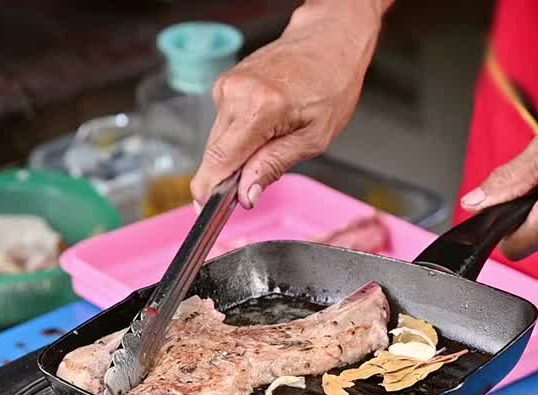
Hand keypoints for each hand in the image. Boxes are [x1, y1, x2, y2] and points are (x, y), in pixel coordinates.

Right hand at [190, 3, 384, 208]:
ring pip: (219, 139)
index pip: (219, 159)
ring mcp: (228, 85)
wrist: (328, 41)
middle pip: (216, 153)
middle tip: (260, 176)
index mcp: (261, 107)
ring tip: (273, 136)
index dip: (209, 190)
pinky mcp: (226, 83)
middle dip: (232, 173)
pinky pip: (224, 123)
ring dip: (238, 151)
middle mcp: (237, 93)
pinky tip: (265, 122)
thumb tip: (246, 193)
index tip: (206, 210)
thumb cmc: (331, 84)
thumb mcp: (314, 137)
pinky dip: (240, 133)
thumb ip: (274, 166)